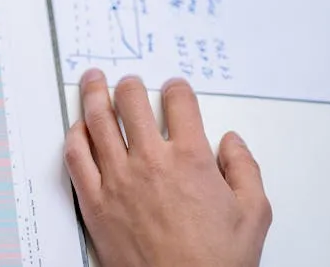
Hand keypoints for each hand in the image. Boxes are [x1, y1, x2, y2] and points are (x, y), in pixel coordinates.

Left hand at [64, 70, 271, 266]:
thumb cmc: (215, 262)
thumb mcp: (254, 214)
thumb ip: (245, 170)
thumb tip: (232, 142)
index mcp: (190, 159)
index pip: (179, 104)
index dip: (176, 89)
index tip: (174, 88)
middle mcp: (151, 161)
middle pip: (131, 102)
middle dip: (130, 85)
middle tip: (129, 82)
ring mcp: (118, 179)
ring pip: (98, 121)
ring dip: (94, 94)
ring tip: (93, 81)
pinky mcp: (94, 201)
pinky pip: (76, 156)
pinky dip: (75, 136)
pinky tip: (78, 127)